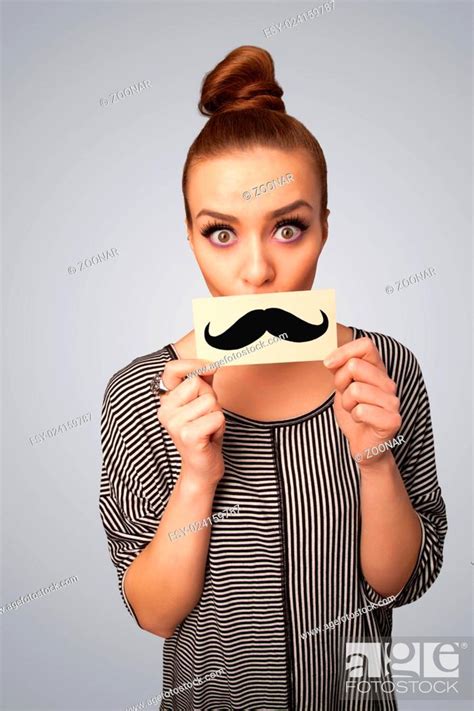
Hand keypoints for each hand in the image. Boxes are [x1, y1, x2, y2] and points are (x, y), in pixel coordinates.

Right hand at [157, 360, 225, 486]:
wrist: (202, 467)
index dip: (193, 364)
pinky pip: (216, 417)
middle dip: (210, 397)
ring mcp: (175, 424)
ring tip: (208, 427)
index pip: (172, 369)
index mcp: (166, 401)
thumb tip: (210, 361)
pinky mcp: (188, 436)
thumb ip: (203, 380)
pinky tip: (210, 437)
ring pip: (210, 400)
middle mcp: (165, 411)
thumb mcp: (203, 402)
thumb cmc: (204, 433)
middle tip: (206, 415)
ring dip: (216, 414)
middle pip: (197, 382)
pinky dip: (220, 426)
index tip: (210, 367)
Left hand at [323, 337, 400, 466]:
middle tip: (345, 396)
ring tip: (354, 410)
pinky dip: (354, 416)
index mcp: (378, 371)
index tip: (328, 363)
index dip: (344, 351)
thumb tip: (330, 357)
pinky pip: (362, 410)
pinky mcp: (392, 420)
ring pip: (355, 390)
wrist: (365, 445)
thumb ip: (340, 369)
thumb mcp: (343, 387)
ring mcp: (392, 401)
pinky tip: (361, 420)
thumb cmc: (356, 414)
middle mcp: (388, 383)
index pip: (366, 345)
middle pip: (355, 366)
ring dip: (347, 403)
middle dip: (340, 382)